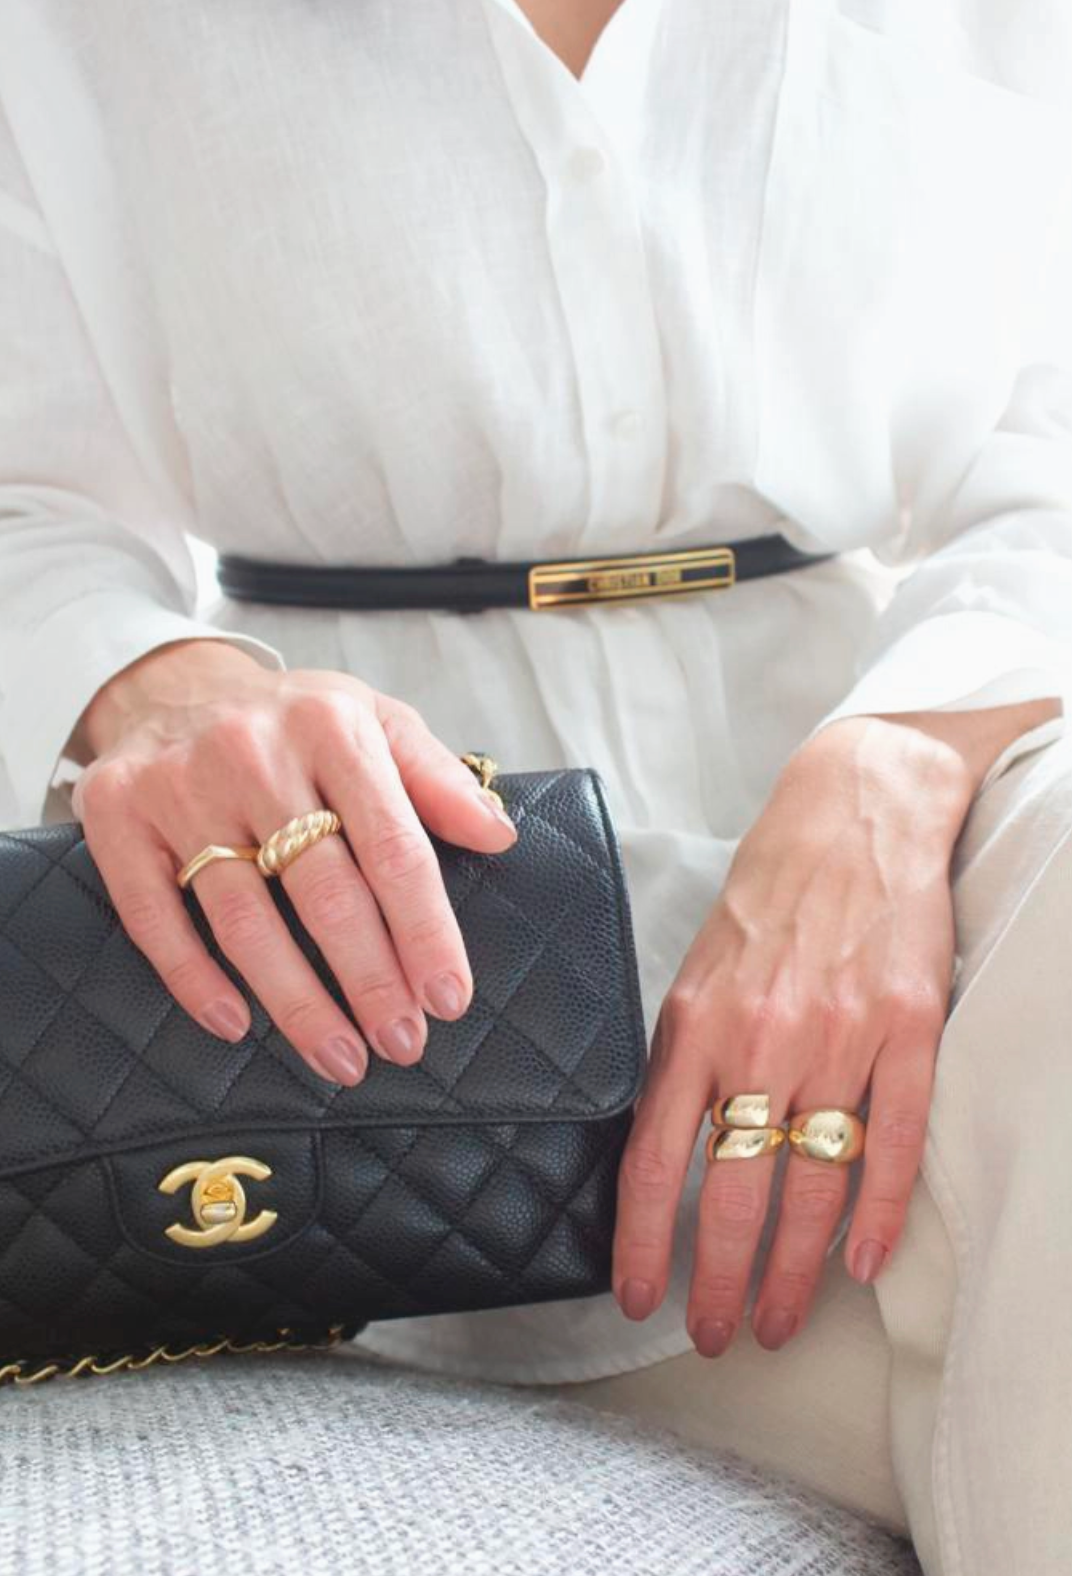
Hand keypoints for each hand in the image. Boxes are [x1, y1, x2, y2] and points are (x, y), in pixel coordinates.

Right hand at [70, 638, 516, 1084]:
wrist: (174, 683)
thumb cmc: (296, 721)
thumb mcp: (376, 722)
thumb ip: (438, 779)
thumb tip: (499, 834)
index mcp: (332, 726)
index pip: (392, 847)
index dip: (425, 930)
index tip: (448, 998)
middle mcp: (252, 752)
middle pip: (323, 891)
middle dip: (371, 980)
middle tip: (402, 1041)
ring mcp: (178, 784)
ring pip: (243, 917)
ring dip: (295, 1000)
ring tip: (340, 1056)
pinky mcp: (116, 813)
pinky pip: (155, 915)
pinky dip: (194, 978)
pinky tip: (236, 1023)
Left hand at [611, 712, 981, 1356]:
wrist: (850, 817)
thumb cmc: (768, 898)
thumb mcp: (698, 971)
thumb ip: (685, 1058)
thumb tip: (663, 1150)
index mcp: (694, 1024)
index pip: (655, 1157)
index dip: (642, 1239)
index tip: (637, 1296)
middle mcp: (761, 1037)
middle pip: (735, 1190)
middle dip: (721, 1279)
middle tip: (716, 1334)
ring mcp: (838, 1035)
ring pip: (812, 1182)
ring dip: (794, 1268)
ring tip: (780, 1320)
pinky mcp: (906, 1027)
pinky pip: (894, 1142)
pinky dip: (878, 1213)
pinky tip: (859, 1263)